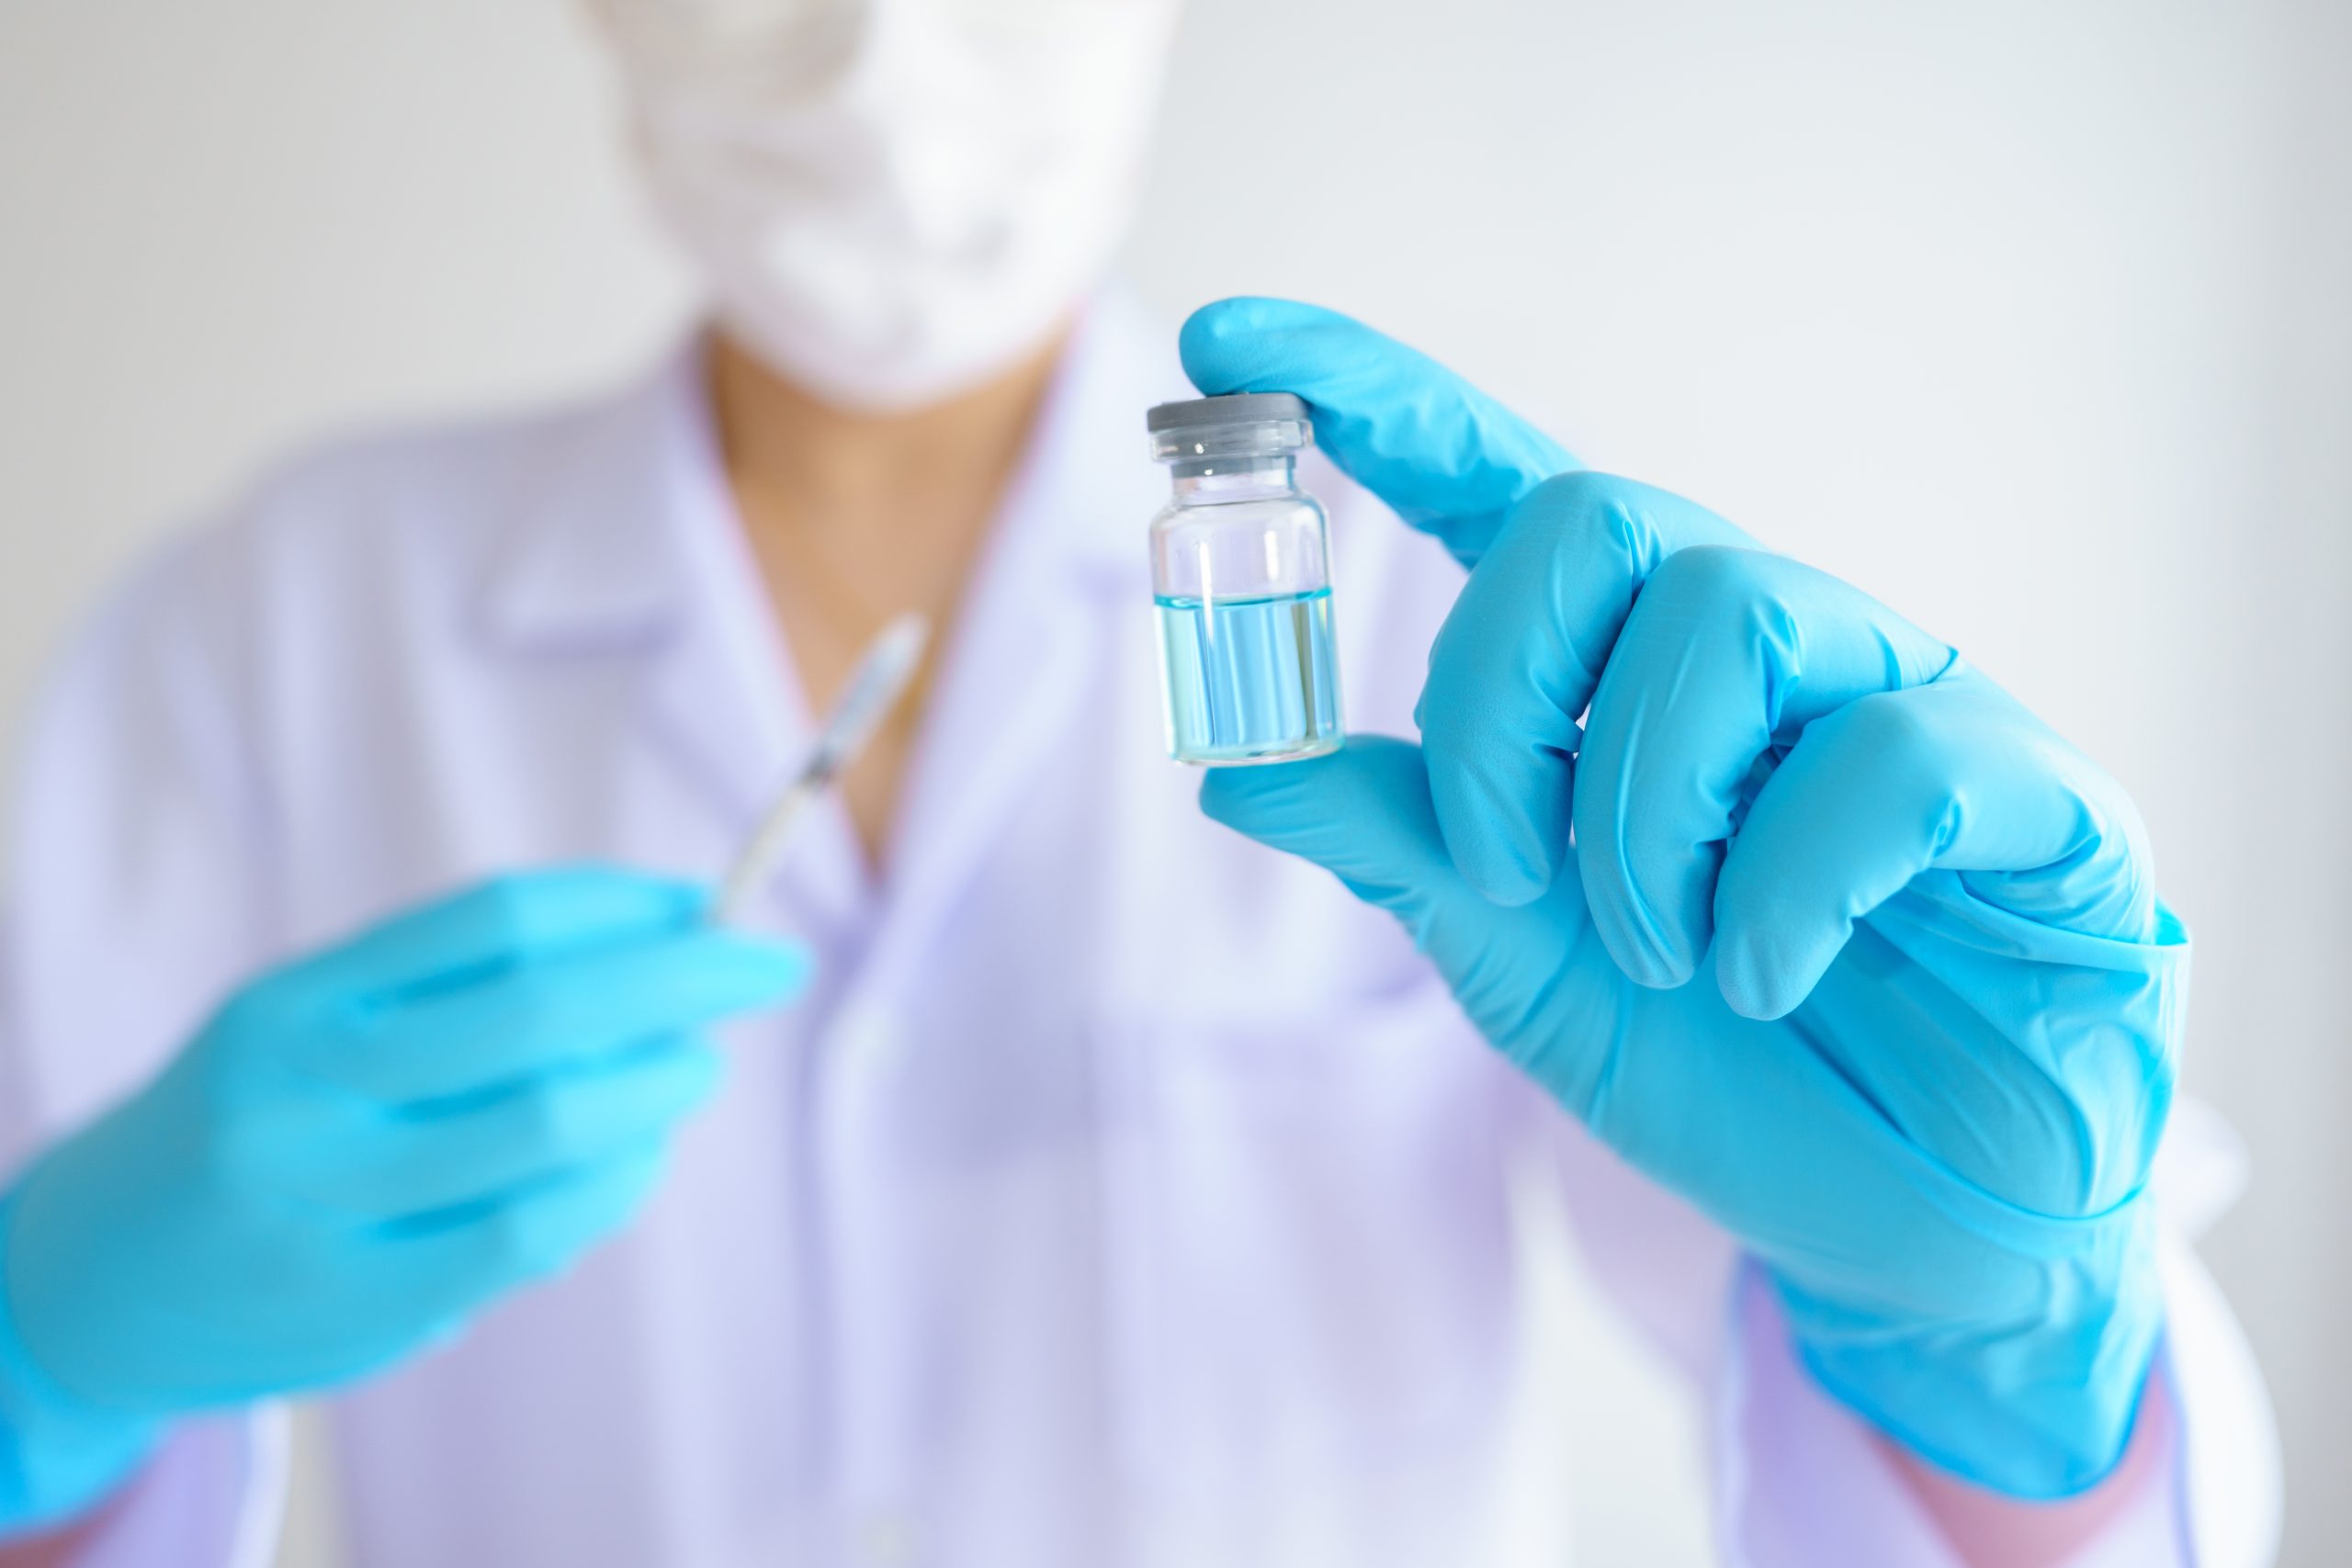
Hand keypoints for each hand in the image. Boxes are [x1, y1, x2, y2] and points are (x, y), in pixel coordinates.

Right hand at [1, 868, 805, 1422]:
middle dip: (683, 981)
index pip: (494, 921)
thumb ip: (458, 985)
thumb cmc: (261, 1119)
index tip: (705, 900)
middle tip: (767, 966)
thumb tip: (664, 934)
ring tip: (697, 1066)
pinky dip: (615, 1186)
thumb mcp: (313, 1022)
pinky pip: (530, 1234)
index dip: (621, 905)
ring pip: (549, 1128)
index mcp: (298, 1002)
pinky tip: (641, 1156)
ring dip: (659, 1088)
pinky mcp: (358, 1305)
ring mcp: (326, 1206)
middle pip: (541, 1015)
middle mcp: (303, 1094)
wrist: (98, 1276)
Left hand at [1183, 299, 2176, 1498]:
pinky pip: (1891, 757)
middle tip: (1504, 872)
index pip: (1496, 480)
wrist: (1904, 1227)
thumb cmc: (1718, 1066)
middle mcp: (1766, 648)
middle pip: (1602, 514)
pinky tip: (1766, 978)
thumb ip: (1409, 851)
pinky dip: (1782, 890)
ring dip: (1642, 813)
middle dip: (1499, 694)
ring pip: (1735, 610)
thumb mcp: (1522, 964)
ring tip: (1662, 953)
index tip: (1219, 341)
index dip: (1367, 395)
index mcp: (1628, 672)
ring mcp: (1905, 698)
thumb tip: (1236, 773)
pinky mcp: (2033, 790)